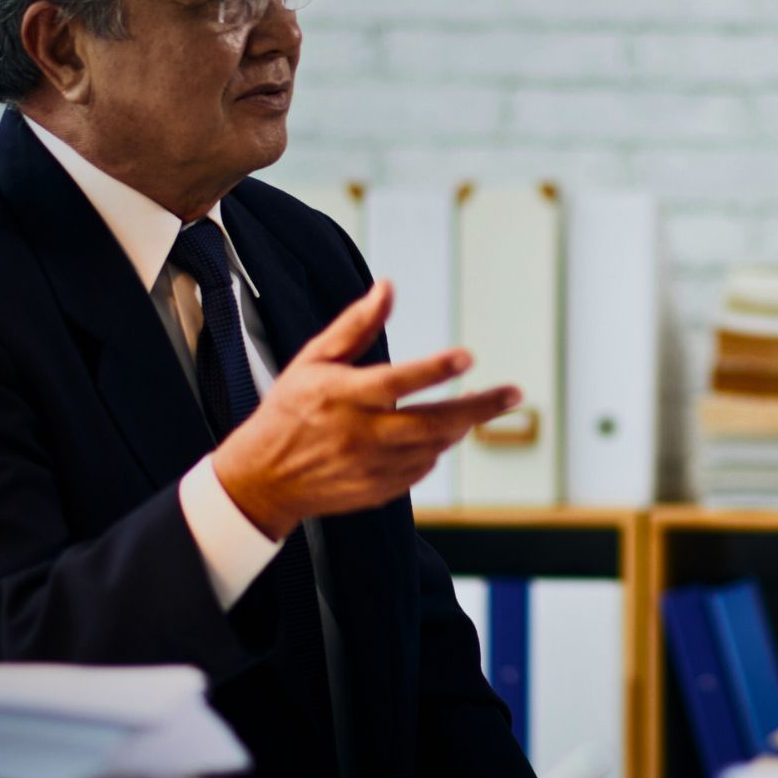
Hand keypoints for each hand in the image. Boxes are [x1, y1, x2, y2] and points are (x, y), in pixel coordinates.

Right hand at [210, 280, 520, 539]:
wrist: (262, 478)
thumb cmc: (290, 409)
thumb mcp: (313, 360)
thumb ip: (355, 325)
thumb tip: (388, 287)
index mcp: (341, 396)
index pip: (397, 382)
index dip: (434, 369)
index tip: (468, 357)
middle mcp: (359, 434)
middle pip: (431, 423)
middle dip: (479, 407)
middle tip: (514, 393)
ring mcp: (370, 468)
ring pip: (433, 447)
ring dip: (460, 425)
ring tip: (477, 406)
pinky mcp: (377, 490)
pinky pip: (421, 469)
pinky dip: (436, 450)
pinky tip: (438, 434)